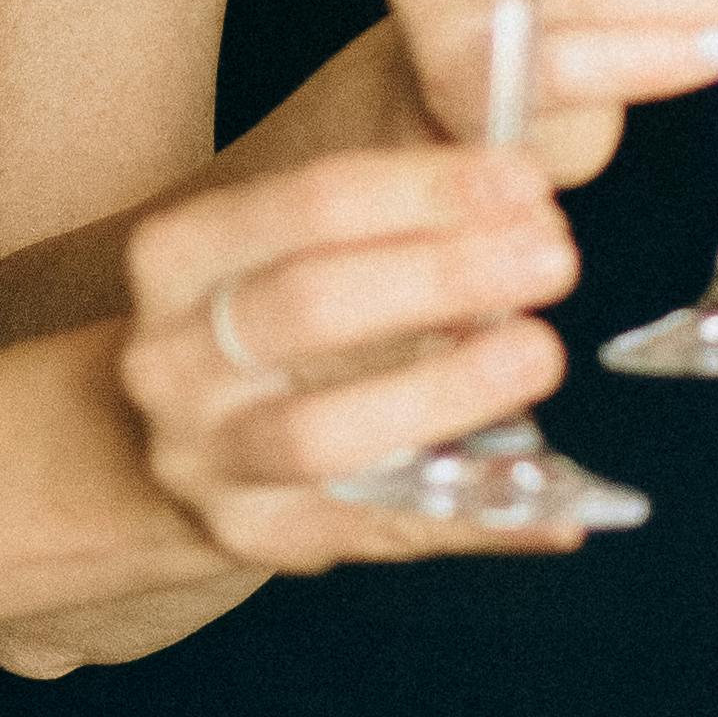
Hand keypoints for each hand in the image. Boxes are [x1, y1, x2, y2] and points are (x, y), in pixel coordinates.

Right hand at [119, 145, 584, 568]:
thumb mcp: (284, 241)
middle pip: (309, 306)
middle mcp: (172, 357)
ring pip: (322, 432)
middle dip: (441, 276)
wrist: (162, 435)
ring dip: (445, 392)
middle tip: (553, 258)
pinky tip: (555, 510)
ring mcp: (207, 459)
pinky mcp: (256, 536)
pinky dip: (473, 518)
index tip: (526, 180)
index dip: (426, 190)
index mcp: (179, 255)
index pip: (308, 203)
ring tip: (539, 353)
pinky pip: (380, 530)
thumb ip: (393, 222)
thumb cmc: (260, 315)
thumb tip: (529, 208)